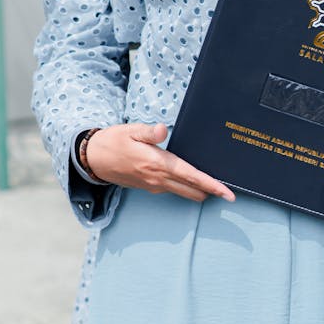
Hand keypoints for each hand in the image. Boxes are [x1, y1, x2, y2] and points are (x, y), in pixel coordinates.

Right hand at [85, 122, 234, 202]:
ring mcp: (153, 186)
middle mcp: (158, 179)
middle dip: (211, 191)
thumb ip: (149, 132)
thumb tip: (163, 130)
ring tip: (216, 185)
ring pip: (184, 192)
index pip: (191, 177)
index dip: (212, 185)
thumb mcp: (130, 130)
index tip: (228, 193)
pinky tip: (192, 180)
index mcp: (157, 164)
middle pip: (192, 190)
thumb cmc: (114, 141)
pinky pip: (174, 190)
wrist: (93, 158)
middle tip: (230, 191)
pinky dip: (187, 187)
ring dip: (200, 191)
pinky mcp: (149, 187)